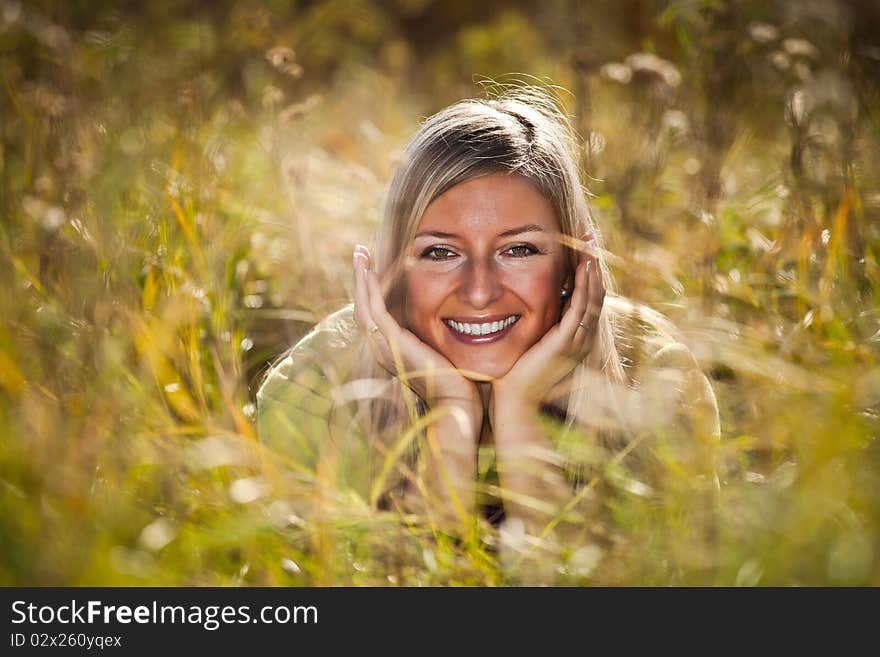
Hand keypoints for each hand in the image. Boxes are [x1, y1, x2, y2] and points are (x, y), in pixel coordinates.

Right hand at [352, 245, 481, 414]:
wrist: (456, 403)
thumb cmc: (455, 383)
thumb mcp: (440, 352)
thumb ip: (433, 336)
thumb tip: (448, 318)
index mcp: (390, 351)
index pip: (373, 316)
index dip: (369, 292)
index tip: (370, 269)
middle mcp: (381, 349)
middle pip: (362, 308)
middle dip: (360, 279)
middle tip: (359, 253)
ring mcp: (383, 346)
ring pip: (363, 306)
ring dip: (361, 279)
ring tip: (360, 254)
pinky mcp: (391, 342)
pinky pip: (374, 310)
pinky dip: (369, 289)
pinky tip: (370, 271)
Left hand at [492, 234, 604, 409]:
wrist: (516, 402)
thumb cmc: (518, 374)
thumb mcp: (532, 340)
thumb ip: (539, 322)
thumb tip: (529, 300)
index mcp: (577, 336)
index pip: (589, 296)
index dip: (588, 271)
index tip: (584, 246)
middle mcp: (583, 337)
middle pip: (596, 292)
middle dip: (594, 263)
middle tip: (590, 236)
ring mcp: (578, 340)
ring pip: (593, 297)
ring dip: (592, 268)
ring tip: (590, 243)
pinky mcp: (567, 342)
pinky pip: (581, 307)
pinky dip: (583, 286)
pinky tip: (583, 267)